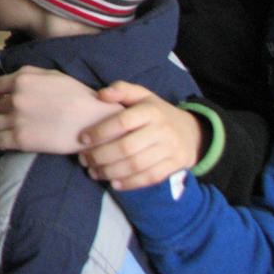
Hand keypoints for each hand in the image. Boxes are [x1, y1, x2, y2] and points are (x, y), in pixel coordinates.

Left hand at [0, 66, 120, 153]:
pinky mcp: (21, 140)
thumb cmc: (77, 96)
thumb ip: (29, 75)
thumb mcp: (52, 75)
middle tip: (16, 117)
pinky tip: (13, 141)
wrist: (94, 120)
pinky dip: (2, 141)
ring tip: (13, 129)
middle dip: (3, 111)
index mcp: (22, 79)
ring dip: (0, 127)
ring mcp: (16, 119)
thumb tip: (12, 80)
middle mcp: (15, 97)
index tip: (0, 100)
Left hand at [77, 81, 201, 189]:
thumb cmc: (156, 112)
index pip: (122, 122)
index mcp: (151, 111)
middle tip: (84, 160)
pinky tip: (113, 183)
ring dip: (111, 172)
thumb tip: (101, 94)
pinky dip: (129, 183)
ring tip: (93, 172)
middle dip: (101, 156)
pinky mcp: (175, 165)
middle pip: (127, 148)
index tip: (82, 138)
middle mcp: (162, 130)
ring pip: (136, 165)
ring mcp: (170, 149)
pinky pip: (150, 178)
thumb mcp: (142, 95)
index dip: (100, 131)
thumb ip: (121, 90)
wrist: (191, 131)